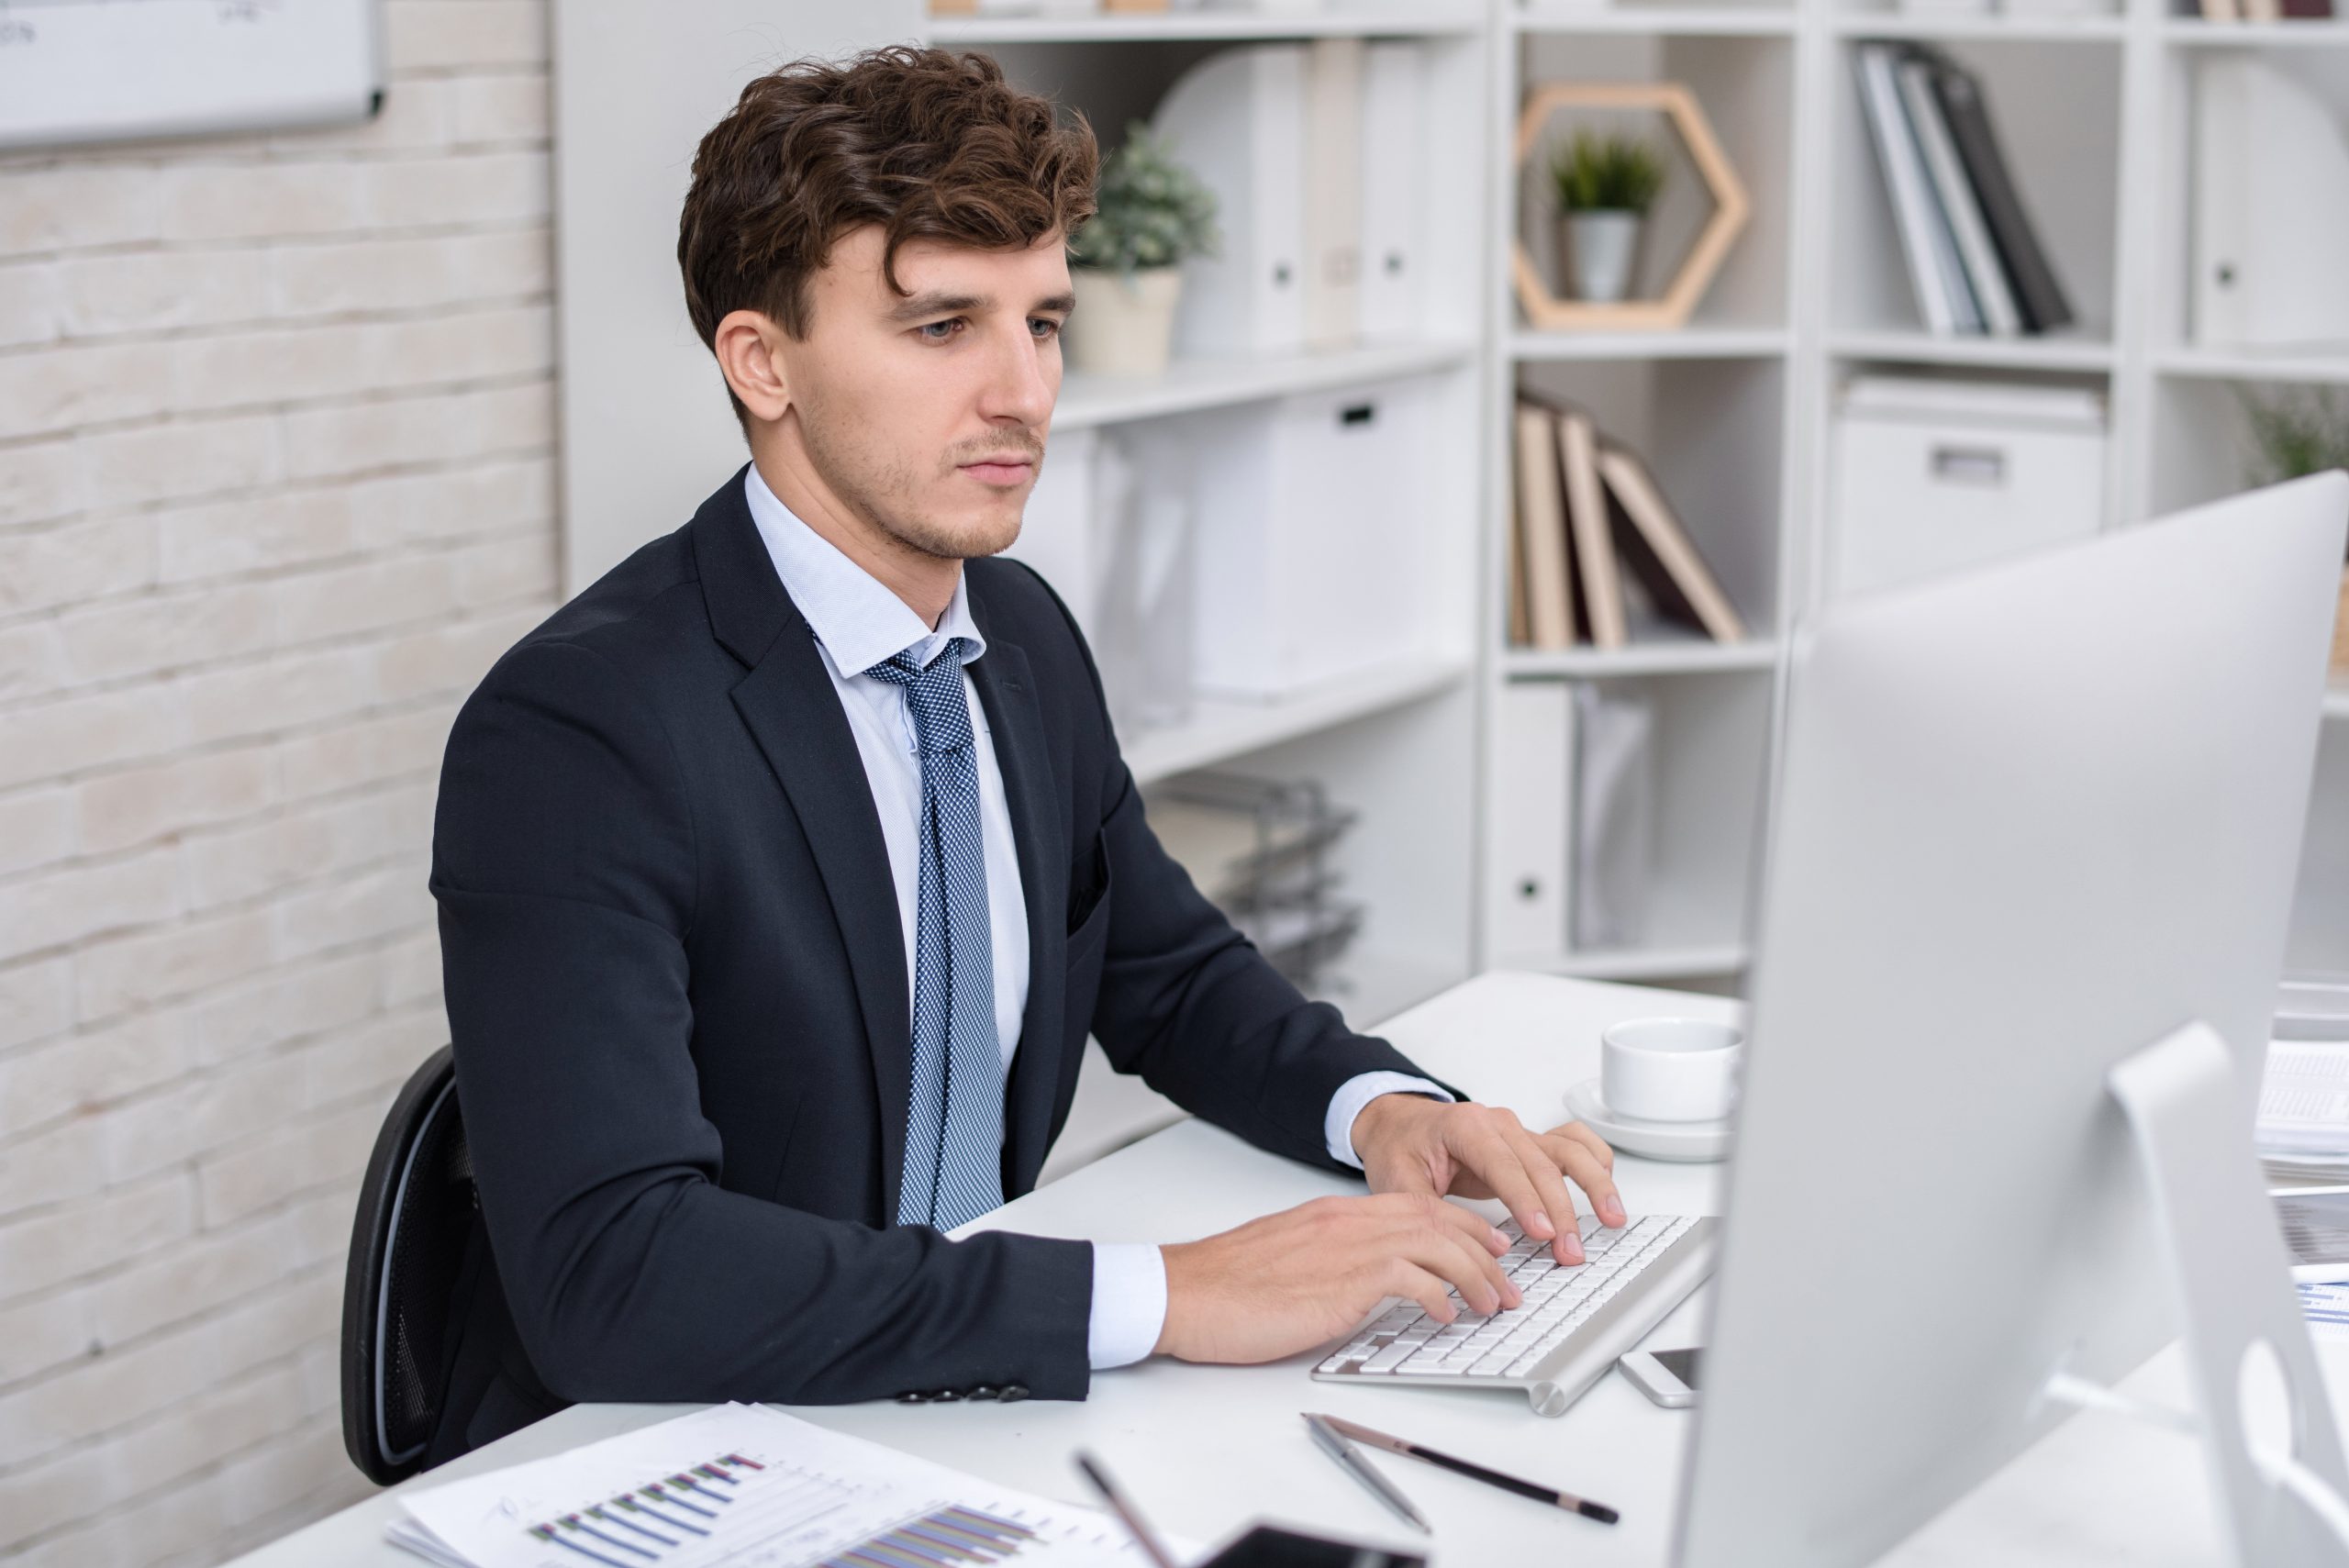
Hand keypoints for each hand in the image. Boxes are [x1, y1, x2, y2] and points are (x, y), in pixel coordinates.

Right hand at [1153, 1192, 1523, 1363]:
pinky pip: (1412, 1279)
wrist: (1186, 1292)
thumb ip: (1331, 1258)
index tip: (1488, 1246)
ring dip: (1475, 1274)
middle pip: (1437, 1220)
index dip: (1461, 1225)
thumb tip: (1364, 1280)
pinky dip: (1440, 1295)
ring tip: (1493, 1303)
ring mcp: (1346, 1247)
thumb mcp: (1290, 1258)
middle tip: (1508, 1280)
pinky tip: (1448, 1315)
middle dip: (1483, 1249)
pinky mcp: (1343, 1280)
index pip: (1416, 1205)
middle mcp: (1346, 1221)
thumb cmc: (1226, 1285)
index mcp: (1335, 1214)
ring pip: (1436, 1244)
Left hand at [1350, 1096, 1623, 1265]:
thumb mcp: (1396, 1181)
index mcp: (1465, 1126)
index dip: (1526, 1200)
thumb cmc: (1399, 1147)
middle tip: (1570, 1251)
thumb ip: (1426, 1210)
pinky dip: (1595, 1160)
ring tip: (1613, 1219)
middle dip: (1562, 1211)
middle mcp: (1499, 1124)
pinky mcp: (1530, 1143)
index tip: (1543, 1232)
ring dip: (1594, 1185)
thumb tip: (1456, 1248)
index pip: (1503, 1164)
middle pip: (1541, 1165)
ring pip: (1568, 1151)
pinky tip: (1607, 1184)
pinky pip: (1573, 1143)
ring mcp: (1519, 1131)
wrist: (1399, 1124)